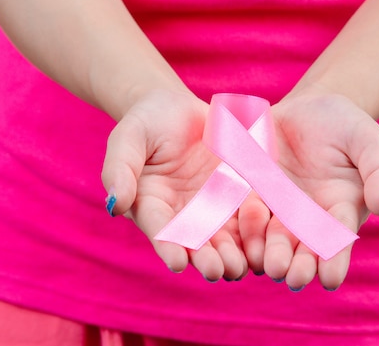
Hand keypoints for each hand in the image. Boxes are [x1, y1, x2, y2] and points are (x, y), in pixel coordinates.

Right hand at [101, 89, 248, 280]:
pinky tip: (263, 245)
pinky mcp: (236, 194)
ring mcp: (210, 206)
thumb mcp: (128, 138)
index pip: (158, 228)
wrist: (176, 107)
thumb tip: (115, 204)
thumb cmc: (145, 121)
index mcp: (150, 203)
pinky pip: (247, 217)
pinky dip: (255, 233)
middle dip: (204, 258)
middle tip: (216, 271)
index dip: (167, 246)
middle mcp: (181, 213)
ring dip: (231, 255)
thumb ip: (120, 168)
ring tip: (239, 267)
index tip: (178, 262)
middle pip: (193, 242)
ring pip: (222, 238)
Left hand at [241, 87, 378, 289]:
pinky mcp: (250, 190)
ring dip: (266, 253)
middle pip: (301, 247)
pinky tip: (236, 242)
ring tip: (265, 265)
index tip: (329, 279)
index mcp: (340, 209)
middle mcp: (306, 216)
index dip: (334, 260)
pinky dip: (240, 228)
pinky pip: (242, 213)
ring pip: (269, 237)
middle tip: (291, 277)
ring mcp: (276, 205)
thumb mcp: (370, 142)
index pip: (338, 239)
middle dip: (297, 264)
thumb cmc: (347, 126)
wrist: (308, 108)